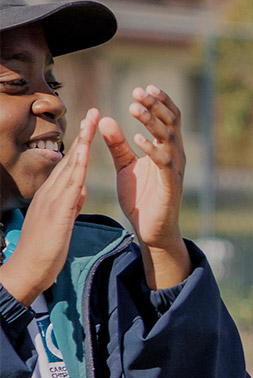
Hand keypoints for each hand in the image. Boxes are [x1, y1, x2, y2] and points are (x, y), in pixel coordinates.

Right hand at [0, 110, 95, 305]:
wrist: (27, 271)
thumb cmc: (44, 250)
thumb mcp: (62, 223)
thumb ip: (71, 205)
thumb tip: (80, 190)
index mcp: (53, 195)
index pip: (71, 165)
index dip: (82, 145)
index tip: (93, 126)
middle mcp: (51, 193)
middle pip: (71, 158)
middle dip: (83, 135)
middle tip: (95, 111)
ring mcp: (52, 200)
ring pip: (71, 166)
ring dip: (83, 142)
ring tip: (93, 121)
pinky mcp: (56, 212)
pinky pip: (70, 185)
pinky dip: (79, 166)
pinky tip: (87, 152)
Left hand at [101, 86, 190, 289]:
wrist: (151, 228)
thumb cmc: (141, 196)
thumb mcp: (125, 165)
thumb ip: (117, 144)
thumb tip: (103, 119)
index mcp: (167, 148)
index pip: (168, 118)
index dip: (159, 102)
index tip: (143, 88)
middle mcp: (175, 154)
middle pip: (170, 122)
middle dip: (155, 105)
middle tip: (138, 92)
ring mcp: (174, 168)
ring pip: (168, 137)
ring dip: (151, 121)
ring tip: (135, 108)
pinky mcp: (170, 183)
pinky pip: (164, 162)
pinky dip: (152, 148)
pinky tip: (137, 138)